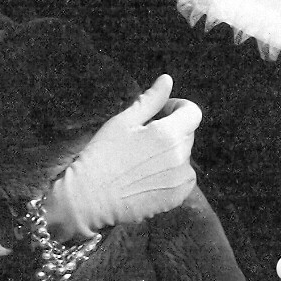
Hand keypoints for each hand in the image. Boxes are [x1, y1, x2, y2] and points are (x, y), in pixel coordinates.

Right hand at [45, 74, 200, 239]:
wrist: (88, 201)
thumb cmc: (101, 157)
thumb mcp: (122, 122)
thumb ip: (150, 100)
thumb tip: (167, 80)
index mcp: (169, 133)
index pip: (192, 112)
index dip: (177, 108)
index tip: (159, 114)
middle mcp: (181, 155)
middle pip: (187, 134)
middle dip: (170, 131)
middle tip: (141, 141)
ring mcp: (181, 178)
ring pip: (183, 156)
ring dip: (170, 154)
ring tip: (140, 163)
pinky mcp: (177, 196)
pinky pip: (183, 178)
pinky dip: (171, 176)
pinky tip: (146, 179)